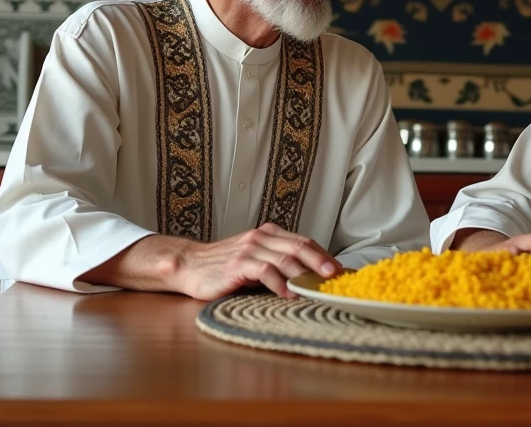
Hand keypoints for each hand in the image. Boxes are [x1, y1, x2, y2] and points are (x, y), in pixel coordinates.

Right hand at [172, 223, 342, 300]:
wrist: (190, 266)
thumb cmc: (225, 267)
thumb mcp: (255, 259)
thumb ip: (278, 263)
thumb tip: (310, 278)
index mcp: (268, 234)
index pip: (303, 241)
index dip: (324, 254)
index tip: (340, 269)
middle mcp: (260, 238)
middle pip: (299, 246)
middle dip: (321, 261)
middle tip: (336, 276)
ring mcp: (249, 250)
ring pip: (285, 258)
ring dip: (304, 275)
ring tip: (317, 288)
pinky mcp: (237, 265)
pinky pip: (264, 271)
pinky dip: (279, 284)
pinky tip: (288, 295)